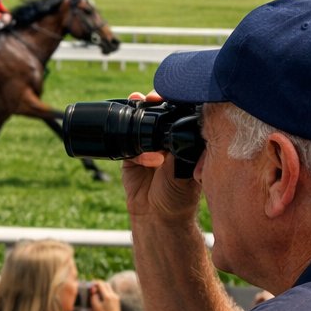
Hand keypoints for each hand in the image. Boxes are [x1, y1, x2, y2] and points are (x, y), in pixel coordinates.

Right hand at [87, 281, 124, 310]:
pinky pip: (111, 292)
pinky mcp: (117, 300)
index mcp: (108, 296)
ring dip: (103, 288)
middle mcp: (114, 295)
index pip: (101, 284)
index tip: (90, 284)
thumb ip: (94, 296)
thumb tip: (93, 290)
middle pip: (106, 284)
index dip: (95, 283)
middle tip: (93, 288)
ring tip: (96, 293)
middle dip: (99, 284)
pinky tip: (101, 298)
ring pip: (109, 288)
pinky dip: (105, 292)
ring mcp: (116, 297)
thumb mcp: (95, 306)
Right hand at [118, 92, 202, 223]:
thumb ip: (177, 146)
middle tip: (151, 97)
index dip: (175, 101)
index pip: (180, 114)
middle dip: (153, 102)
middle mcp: (166, 141)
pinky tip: (141, 152)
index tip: (172, 93)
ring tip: (137, 100)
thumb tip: (174, 126)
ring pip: (139, 123)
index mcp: (184, 140)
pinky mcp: (129, 157)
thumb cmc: (180, 195)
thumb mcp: (185, 168)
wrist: (157, 216)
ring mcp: (146, 147)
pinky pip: (125, 143)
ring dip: (137, 111)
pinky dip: (130, 143)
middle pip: (158, 113)